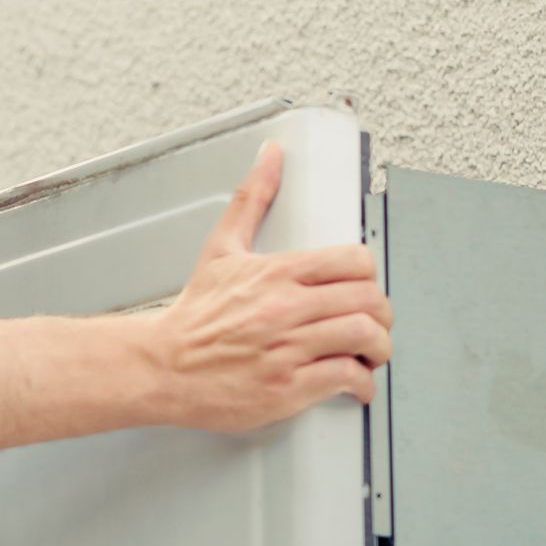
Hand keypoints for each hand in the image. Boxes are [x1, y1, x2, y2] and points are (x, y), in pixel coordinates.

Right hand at [144, 142, 391, 432]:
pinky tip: (356, 384)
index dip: (370, 275)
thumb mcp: (221, 249)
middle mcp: (286, 309)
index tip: (364, 287)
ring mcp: (288, 350)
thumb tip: (270, 157)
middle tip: (375, 323)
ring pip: (364, 337)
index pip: (354, 261)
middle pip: (369, 300)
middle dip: (382, 315)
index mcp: (277, 273)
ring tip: (371, 355)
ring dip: (379, 349)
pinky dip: (361, 384)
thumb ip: (251, 200)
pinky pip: (345, 379)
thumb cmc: (194, 316)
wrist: (163, 366)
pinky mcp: (287, 388)